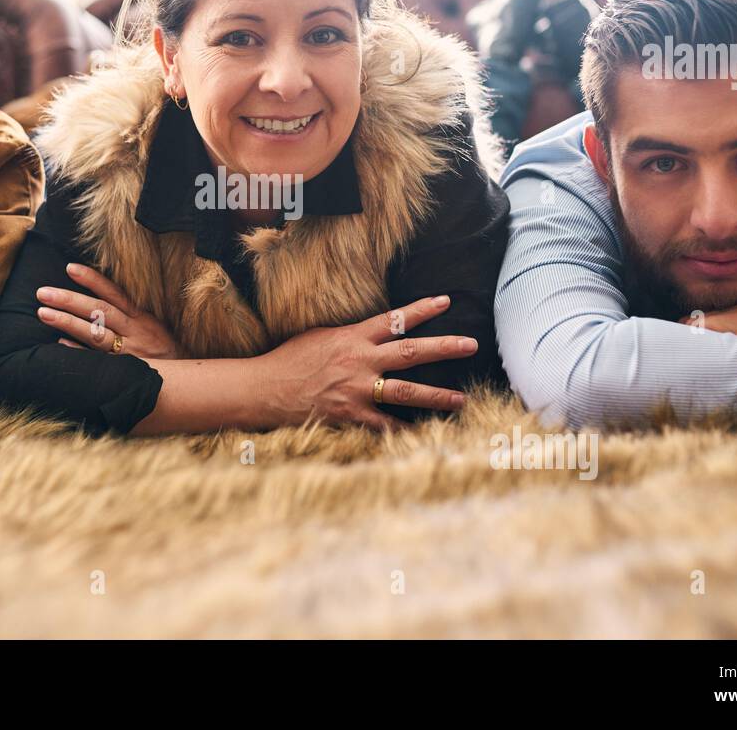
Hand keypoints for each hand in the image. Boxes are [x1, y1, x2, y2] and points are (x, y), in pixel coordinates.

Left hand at [36, 262, 186, 359]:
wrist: (185, 383)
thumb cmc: (164, 352)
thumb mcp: (153, 327)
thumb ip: (130, 313)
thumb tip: (98, 296)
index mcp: (142, 319)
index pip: (115, 294)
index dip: (93, 280)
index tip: (70, 268)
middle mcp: (135, 333)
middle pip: (99, 312)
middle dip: (70, 300)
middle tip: (43, 292)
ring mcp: (129, 353)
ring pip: (95, 335)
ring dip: (68, 323)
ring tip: (43, 313)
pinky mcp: (124, 372)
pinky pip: (97, 361)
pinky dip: (78, 352)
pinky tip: (59, 345)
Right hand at [260, 295, 477, 430]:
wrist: (265, 389)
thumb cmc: (289, 360)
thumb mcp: (320, 336)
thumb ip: (350, 335)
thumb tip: (372, 332)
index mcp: (353, 337)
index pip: (394, 319)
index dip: (422, 309)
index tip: (446, 301)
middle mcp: (360, 361)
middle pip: (411, 351)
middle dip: (444, 347)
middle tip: (471, 344)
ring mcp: (357, 390)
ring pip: (406, 391)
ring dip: (437, 396)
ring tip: (462, 399)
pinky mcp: (350, 415)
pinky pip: (384, 425)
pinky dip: (403, 430)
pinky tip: (423, 435)